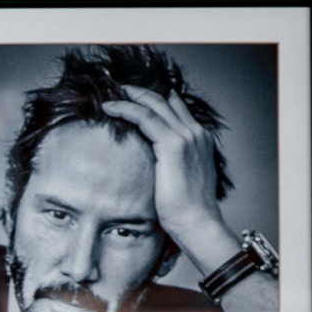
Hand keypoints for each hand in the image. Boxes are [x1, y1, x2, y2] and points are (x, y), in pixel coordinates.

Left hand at [101, 83, 239, 281]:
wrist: (197, 222)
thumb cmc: (188, 210)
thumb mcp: (184, 179)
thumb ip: (174, 165)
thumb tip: (156, 166)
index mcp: (200, 139)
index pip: (177, 109)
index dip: (158, 100)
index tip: (139, 97)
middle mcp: (195, 133)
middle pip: (165, 101)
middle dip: (142, 92)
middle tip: (122, 89)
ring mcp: (186, 136)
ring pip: (153, 105)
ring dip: (131, 96)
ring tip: (112, 95)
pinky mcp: (172, 145)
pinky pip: (144, 117)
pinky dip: (126, 109)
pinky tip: (110, 108)